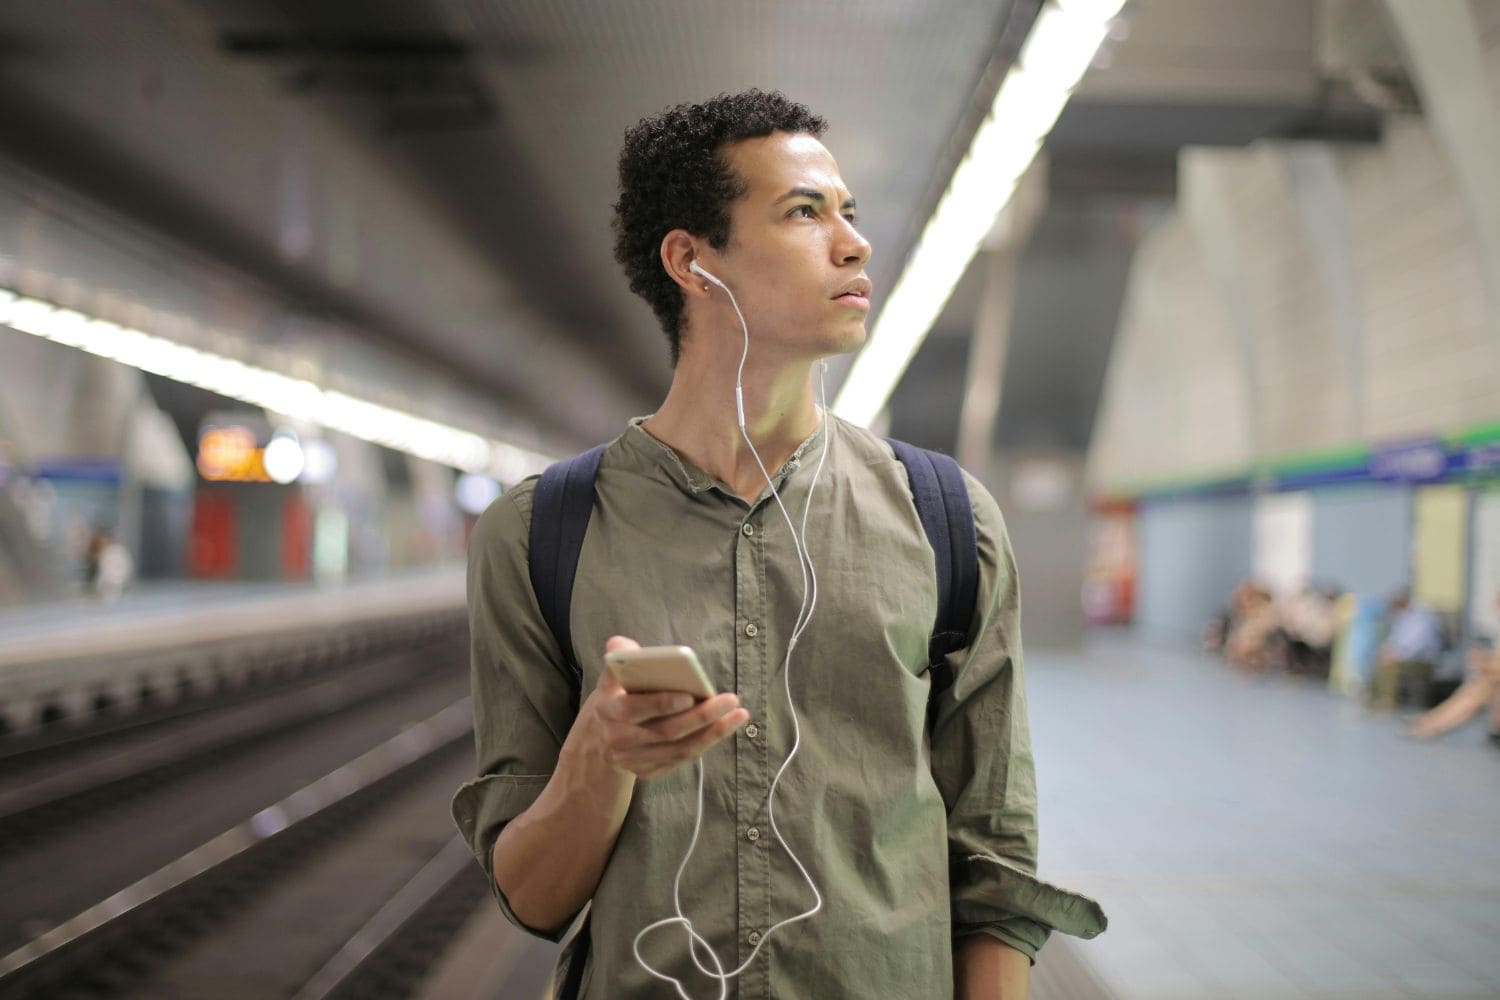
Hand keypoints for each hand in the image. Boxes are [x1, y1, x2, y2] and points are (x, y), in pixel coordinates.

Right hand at [579, 636, 749, 779]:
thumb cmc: (616, 696)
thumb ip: (620, 657)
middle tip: (730, 699)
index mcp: (608, 711)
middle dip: (701, 716)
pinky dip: (705, 743)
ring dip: (712, 733)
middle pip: (665, 731)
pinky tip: (725, 727)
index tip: (689, 695)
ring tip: (738, 714)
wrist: (600, 735)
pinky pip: (681, 759)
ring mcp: (633, 760)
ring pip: (678, 749)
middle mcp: (619, 739)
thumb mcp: (611, 675)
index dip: (661, 704)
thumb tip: (625, 646)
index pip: (634, 710)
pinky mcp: (647, 771)